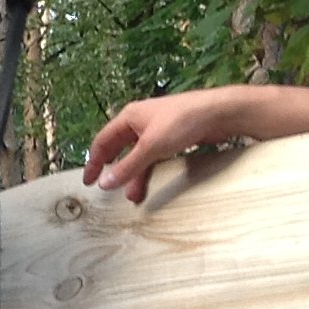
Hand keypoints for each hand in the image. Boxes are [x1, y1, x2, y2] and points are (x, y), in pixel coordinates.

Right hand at [85, 89, 238, 201]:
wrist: (219, 112)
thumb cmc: (181, 122)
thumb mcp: (151, 147)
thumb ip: (127, 167)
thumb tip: (103, 183)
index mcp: (129, 117)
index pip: (102, 141)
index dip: (94, 162)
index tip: (89, 181)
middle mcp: (140, 121)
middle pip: (120, 149)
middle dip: (116, 171)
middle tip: (109, 189)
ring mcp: (157, 129)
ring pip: (138, 155)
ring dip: (135, 175)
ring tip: (134, 196)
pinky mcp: (173, 136)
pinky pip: (154, 156)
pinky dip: (149, 169)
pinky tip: (150, 182)